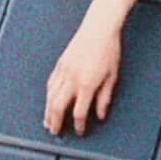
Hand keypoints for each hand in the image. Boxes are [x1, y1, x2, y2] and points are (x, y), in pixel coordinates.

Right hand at [43, 13, 121, 136]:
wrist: (99, 27)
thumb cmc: (109, 49)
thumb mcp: (112, 76)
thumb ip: (104, 97)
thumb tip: (101, 115)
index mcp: (87, 84)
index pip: (79, 112)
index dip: (79, 125)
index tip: (80, 131)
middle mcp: (72, 78)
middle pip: (58, 107)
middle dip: (55, 122)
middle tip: (55, 132)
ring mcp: (64, 70)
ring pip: (50, 96)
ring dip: (48, 111)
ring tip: (47, 122)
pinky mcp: (60, 63)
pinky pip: (50, 83)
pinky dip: (48, 95)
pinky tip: (48, 101)